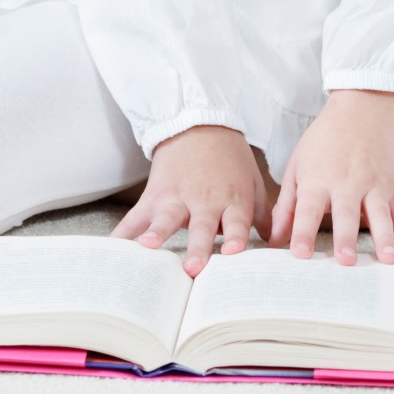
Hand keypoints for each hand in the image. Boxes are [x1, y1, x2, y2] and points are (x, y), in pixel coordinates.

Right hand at [110, 125, 271, 276]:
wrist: (198, 124)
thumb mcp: (252, 182)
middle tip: (193, 269)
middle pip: (201, 227)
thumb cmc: (230, 158)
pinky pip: (138, 216)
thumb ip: (263, 215)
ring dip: (158, 234)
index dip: (236, 237)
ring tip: (148, 248)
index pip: (236, 222)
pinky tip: (114, 246)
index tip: (234, 253)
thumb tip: (279, 245)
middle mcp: (205, 201)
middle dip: (197, 248)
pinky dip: (125, 231)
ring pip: (167, 219)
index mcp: (232, 200)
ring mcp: (177, 197)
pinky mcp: (156, 194)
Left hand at [270, 90, 393, 265]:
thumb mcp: (297, 168)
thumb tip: (274, 240)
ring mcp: (376, 186)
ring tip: (389, 261)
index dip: (302, 231)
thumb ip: (286, 206)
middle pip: (346, 213)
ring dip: (385, 238)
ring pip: (381, 215)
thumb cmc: (324, 144)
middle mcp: (347, 183)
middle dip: (346, 238)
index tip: (299, 254)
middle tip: (345, 262)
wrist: (362, 114)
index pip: (308, 209)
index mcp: (318, 180)